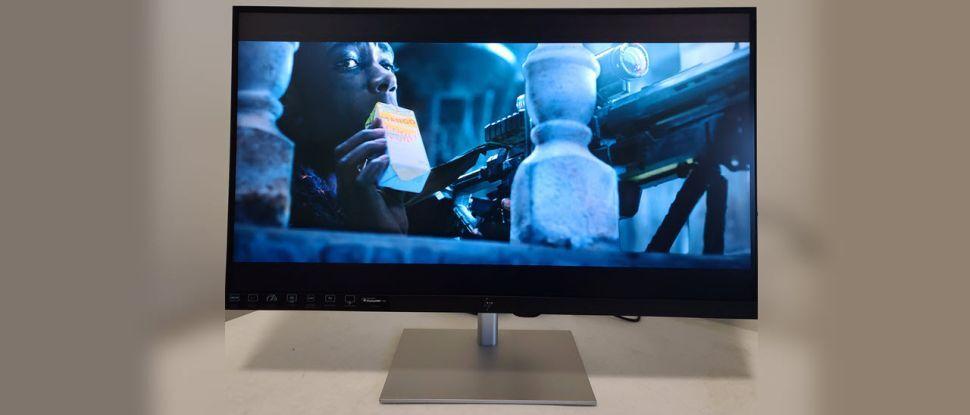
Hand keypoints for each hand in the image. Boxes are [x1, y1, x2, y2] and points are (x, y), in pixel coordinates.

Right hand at [333, 117, 407, 232]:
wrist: (390, 238)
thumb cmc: (389, 217)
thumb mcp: (390, 189)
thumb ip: (391, 173)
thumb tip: (402, 150)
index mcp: (347, 181)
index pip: (345, 151)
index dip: (360, 133)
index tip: (379, 121)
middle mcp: (343, 186)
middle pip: (342, 152)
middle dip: (363, 136)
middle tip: (385, 130)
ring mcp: (348, 193)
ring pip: (346, 161)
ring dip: (367, 147)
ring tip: (387, 141)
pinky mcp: (359, 200)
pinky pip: (362, 178)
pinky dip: (375, 165)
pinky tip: (388, 158)